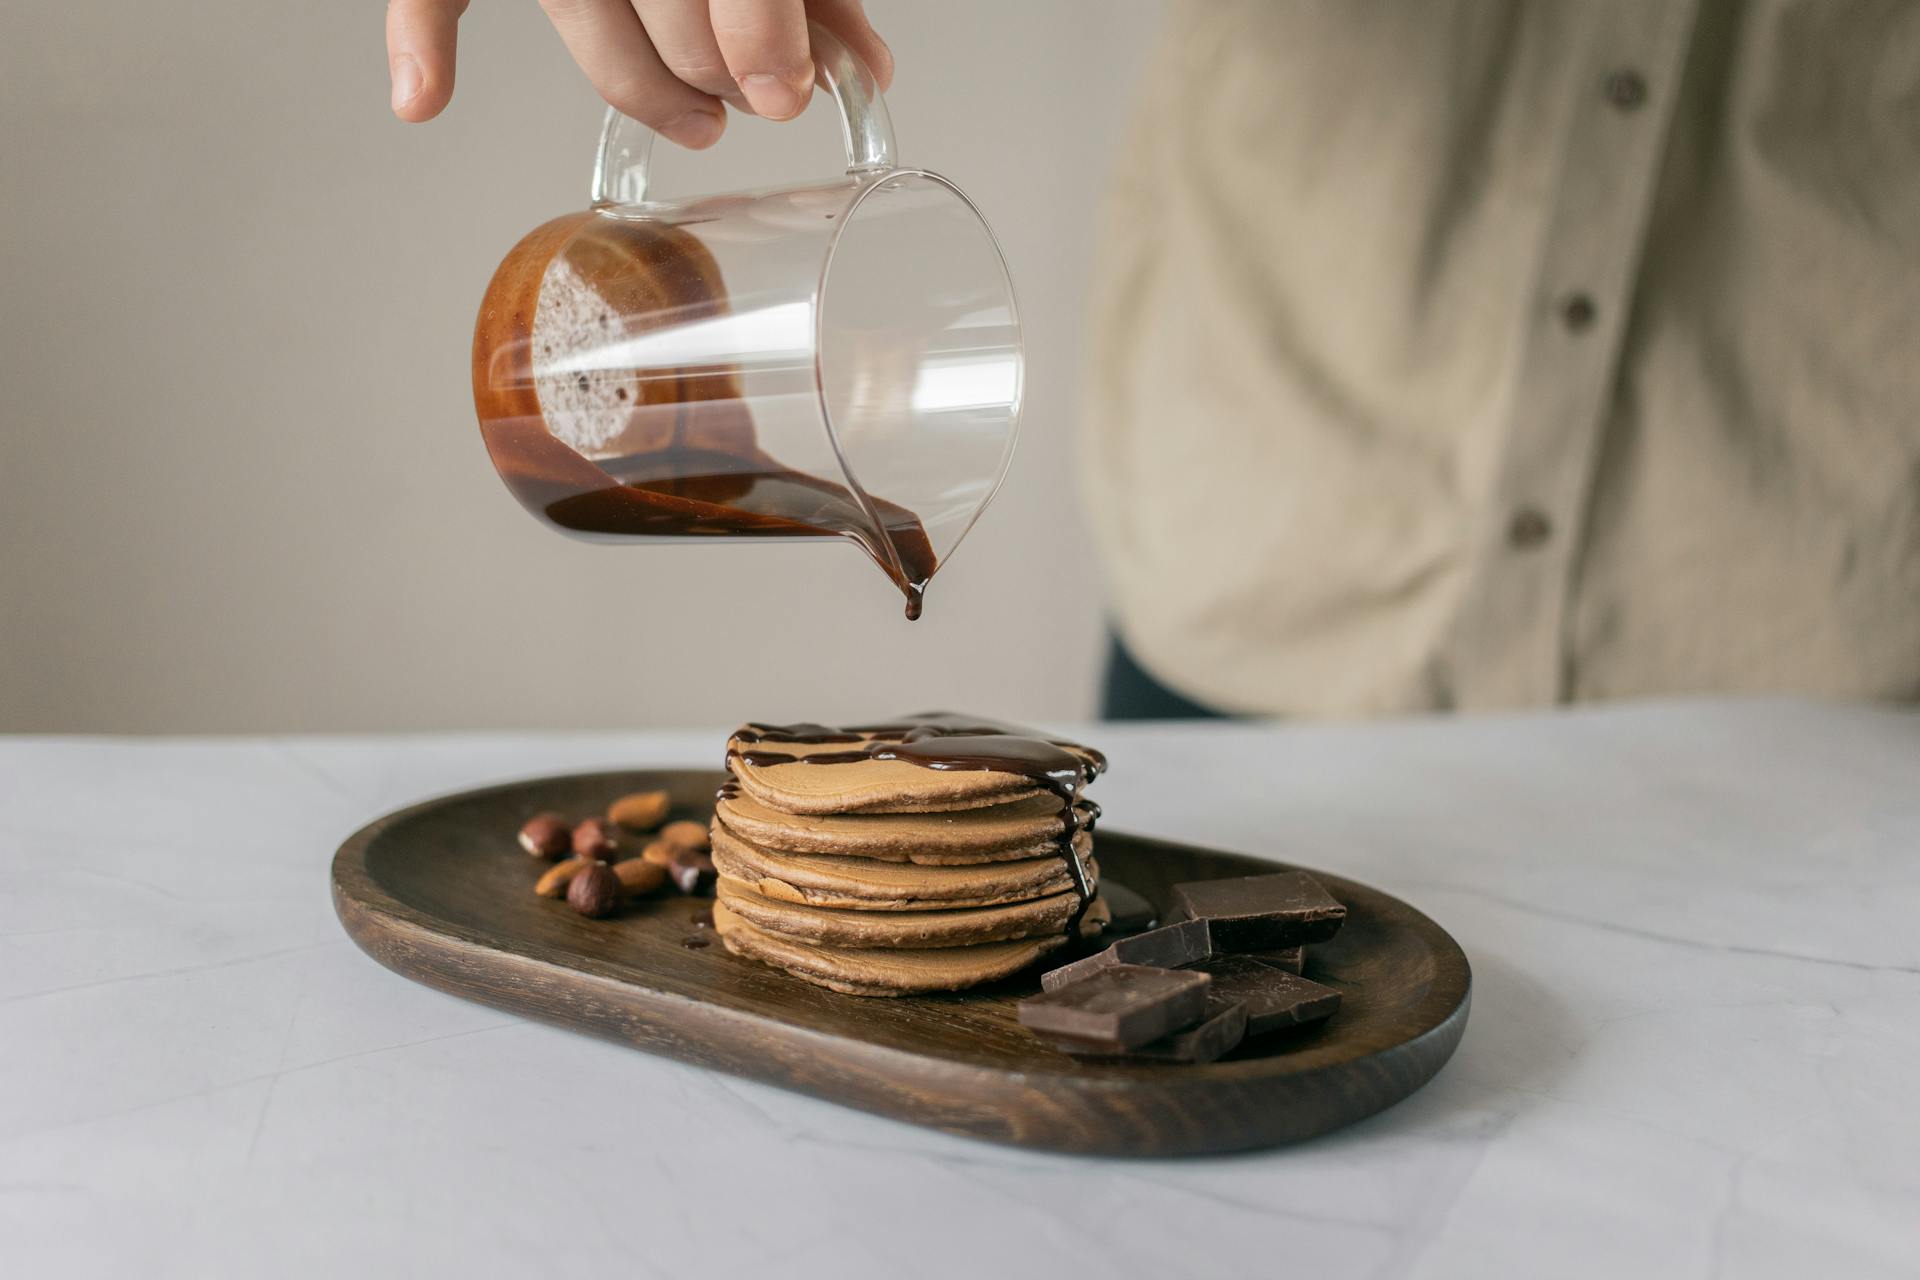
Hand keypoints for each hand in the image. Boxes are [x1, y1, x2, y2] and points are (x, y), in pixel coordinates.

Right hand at [386, 0, 892, 147]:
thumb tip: (864, 68)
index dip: (769, 47)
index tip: (790, 93)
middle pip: (675, 33)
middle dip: (726, 76)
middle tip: (760, 93)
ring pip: (592, 37)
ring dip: (655, 99)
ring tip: (704, 121)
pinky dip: (421, 38)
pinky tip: (424, 97)